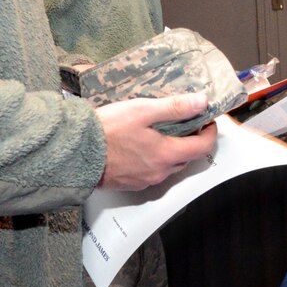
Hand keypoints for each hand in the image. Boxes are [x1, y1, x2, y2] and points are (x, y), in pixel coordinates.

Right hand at [95, 94, 216, 189]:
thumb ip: (175, 107)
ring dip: (172, 150)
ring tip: (161, 131)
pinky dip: (155, 158)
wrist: (75, 153)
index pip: (203, 148)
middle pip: (187, 158)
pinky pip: (152, 171)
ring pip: (170, 165)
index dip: (210, 133)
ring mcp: (145, 180)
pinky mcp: (132, 184)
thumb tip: (202, 102)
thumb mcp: (142, 110)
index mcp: (166, 155)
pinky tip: (142, 145)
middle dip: (191, 140)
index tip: (208, 120)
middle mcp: (160, 172)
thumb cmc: (107, 129)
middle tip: (184, 122)